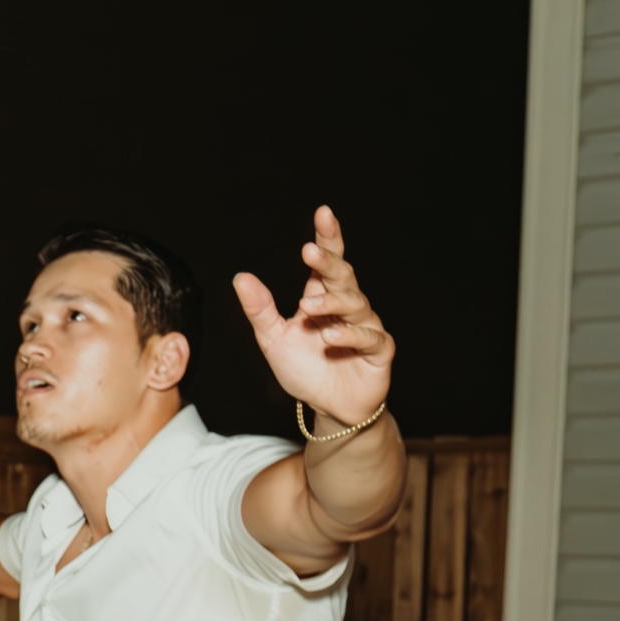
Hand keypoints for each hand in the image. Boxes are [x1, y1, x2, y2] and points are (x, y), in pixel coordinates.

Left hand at [233, 205, 394, 430]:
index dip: (328, 238)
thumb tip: (240, 278)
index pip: (328, 263)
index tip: (323, 213)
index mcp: (323, 298)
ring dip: (331, 303)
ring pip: (355, 305)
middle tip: (309, 251)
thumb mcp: (274, 339)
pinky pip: (369, 337)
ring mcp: (366, 327)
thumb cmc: (304, 370)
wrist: (328, 407)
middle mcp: (348, 307)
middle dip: (328, 262)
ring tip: (308, 307)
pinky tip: (330, 336)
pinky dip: (349, 335)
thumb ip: (260, 310)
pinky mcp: (379, 351)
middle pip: (343, 276)